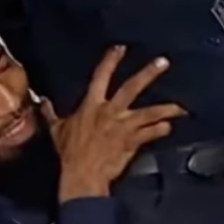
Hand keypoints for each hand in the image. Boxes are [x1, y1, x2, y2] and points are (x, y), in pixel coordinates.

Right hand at [43, 46, 185, 201]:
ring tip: (182, 106)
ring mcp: (123, 126)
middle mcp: (110, 111)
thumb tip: (42, 101)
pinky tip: (170, 126)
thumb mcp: (57, 130)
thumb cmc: (69, 153)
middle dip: (148, 74)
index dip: (111, 61)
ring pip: (149, 112)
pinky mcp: (133, 141)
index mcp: (91, 105)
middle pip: (132, 88)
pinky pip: (151, 133)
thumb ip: (51, 114)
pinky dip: (161, 129)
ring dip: (166, 108)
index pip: (101, 76)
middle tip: (164, 62)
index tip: (121, 48)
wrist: (82, 175)